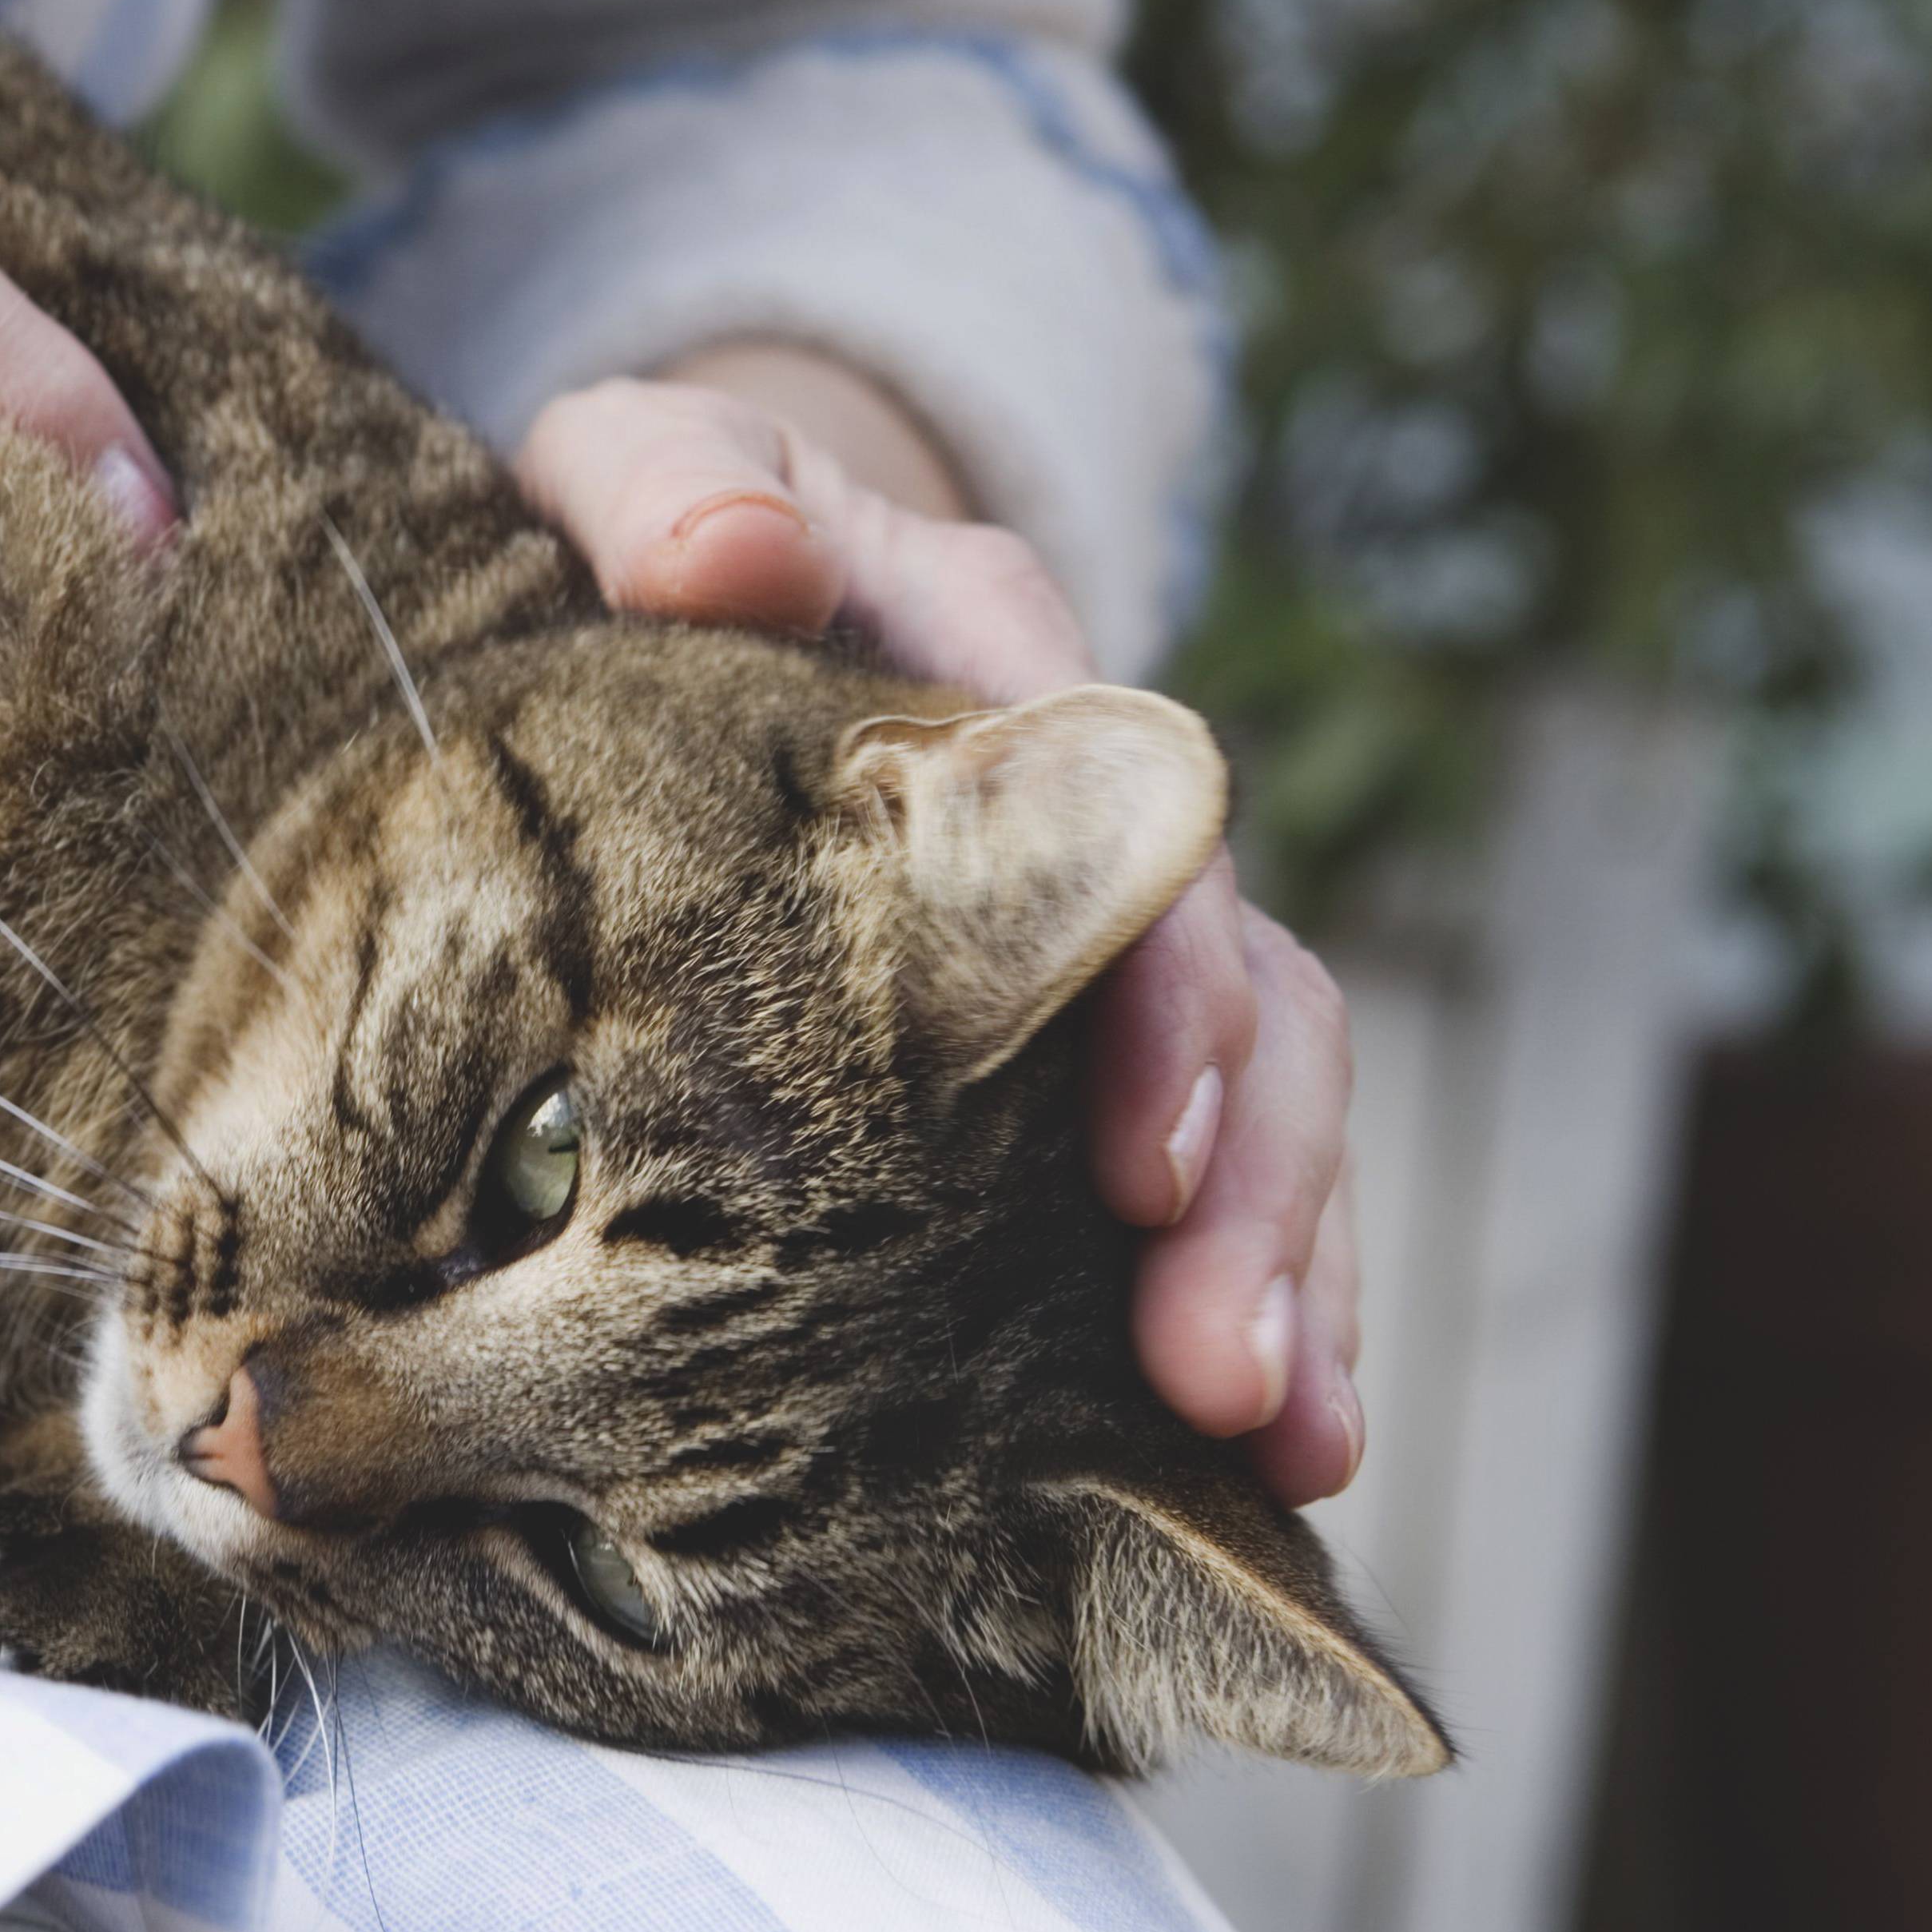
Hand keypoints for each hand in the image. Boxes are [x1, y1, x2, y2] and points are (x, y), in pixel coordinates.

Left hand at [517, 357, 1361, 1504]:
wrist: (713, 567)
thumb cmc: (663, 536)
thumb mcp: (643, 467)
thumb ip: (674, 483)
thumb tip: (729, 551)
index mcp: (1008, 672)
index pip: (1136, 836)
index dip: (1155, 997)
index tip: (1134, 1163)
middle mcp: (1103, 821)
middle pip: (1240, 1003)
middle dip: (1250, 1191)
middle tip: (1217, 1368)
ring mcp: (1114, 953)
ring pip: (1261, 1115)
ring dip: (1288, 1278)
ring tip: (1280, 1447)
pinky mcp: (1085, 1066)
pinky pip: (1207, 1193)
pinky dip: (1255, 1312)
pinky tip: (1264, 1464)